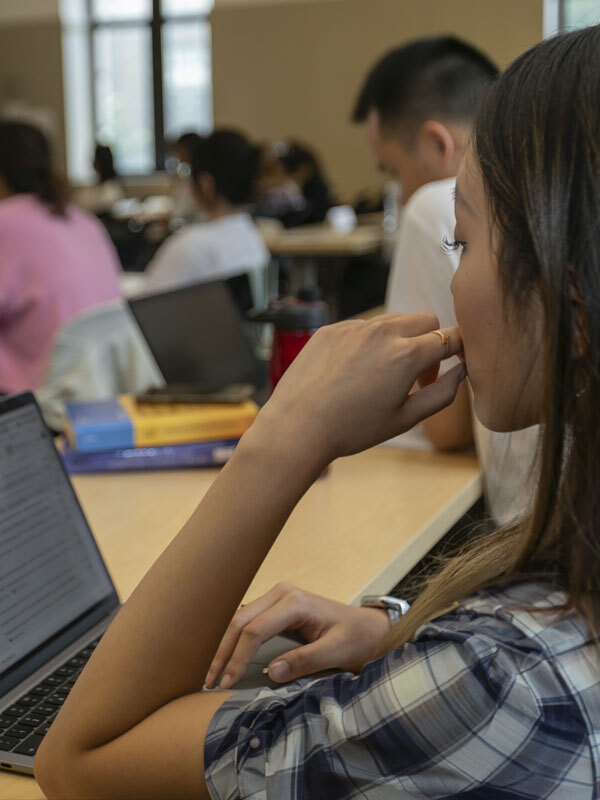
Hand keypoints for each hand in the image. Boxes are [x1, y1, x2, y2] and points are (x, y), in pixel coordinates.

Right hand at [205, 583, 390, 688]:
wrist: (369, 627)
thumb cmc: (356, 638)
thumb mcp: (336, 652)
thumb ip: (304, 661)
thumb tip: (272, 673)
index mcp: (294, 602)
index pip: (255, 630)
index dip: (237, 658)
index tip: (226, 684)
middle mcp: (282, 594)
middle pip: (240, 621)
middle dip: (223, 652)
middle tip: (210, 681)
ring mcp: (278, 598)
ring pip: (240, 620)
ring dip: (225, 646)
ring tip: (213, 673)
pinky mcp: (277, 607)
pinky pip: (249, 622)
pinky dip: (235, 641)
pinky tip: (227, 660)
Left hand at [255, 313, 465, 466]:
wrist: (297, 427)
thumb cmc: (352, 429)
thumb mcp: (406, 419)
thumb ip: (442, 393)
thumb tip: (462, 371)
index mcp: (407, 354)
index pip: (450, 336)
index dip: (459, 349)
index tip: (455, 362)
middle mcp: (383, 332)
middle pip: (425, 320)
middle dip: (431, 342)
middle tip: (418, 376)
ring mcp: (354, 327)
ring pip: (392, 320)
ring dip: (400, 340)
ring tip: (384, 375)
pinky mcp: (331, 329)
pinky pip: (362, 327)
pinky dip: (369, 343)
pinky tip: (353, 373)